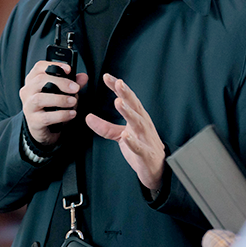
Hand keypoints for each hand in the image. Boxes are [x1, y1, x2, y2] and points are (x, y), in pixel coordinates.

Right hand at [19, 61, 88, 145]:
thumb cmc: (52, 106)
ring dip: (60, 99)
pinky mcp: (33, 121)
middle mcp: (27, 92)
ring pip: (39, 99)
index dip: (53, 65)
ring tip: (73, 101)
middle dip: (60, 82)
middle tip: (75, 88)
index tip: (69, 69)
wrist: (45, 129)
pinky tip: (72, 113)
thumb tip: (84, 77)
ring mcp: (28, 107)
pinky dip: (62, 115)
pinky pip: (46, 117)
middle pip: (39, 80)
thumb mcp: (63, 93)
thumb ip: (73, 84)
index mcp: (33, 81)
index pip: (39, 67)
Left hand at [86, 74, 165, 190]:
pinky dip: (133, 141)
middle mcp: (144, 124)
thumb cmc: (142, 147)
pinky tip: (125, 135)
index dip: (118, 88)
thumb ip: (106, 127)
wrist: (157, 169)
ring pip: (138, 123)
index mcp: (138, 117)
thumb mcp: (121, 135)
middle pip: (135, 106)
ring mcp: (146, 138)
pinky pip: (139, 147)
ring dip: (128, 112)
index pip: (128, 99)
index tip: (107, 77)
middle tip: (118, 83)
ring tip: (119, 103)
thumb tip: (88, 118)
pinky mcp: (146, 154)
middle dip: (126, 94)